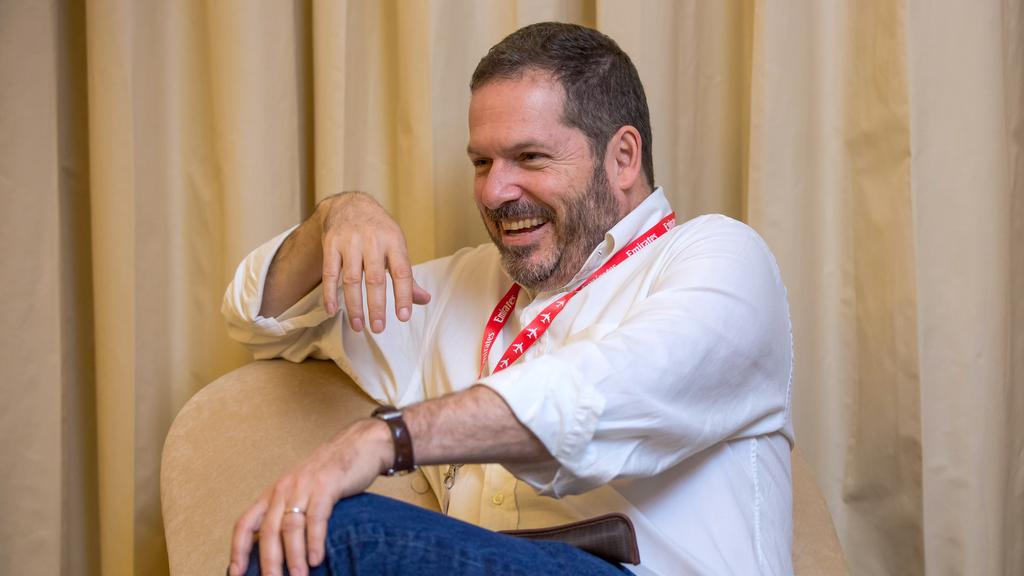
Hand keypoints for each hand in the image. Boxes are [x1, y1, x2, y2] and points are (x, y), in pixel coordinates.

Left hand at [228, 419, 392, 575]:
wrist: (360, 444)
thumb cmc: (331, 472)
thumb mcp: (302, 490)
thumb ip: (288, 513)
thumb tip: (278, 550)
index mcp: (273, 493)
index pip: (245, 523)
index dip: (238, 549)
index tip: (235, 572)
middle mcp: (284, 489)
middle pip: (267, 530)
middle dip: (268, 562)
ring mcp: (305, 486)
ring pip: (290, 527)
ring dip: (293, 557)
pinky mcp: (327, 485)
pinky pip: (316, 518)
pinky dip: (315, 541)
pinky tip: (317, 559)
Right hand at [316, 192, 430, 332]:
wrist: (349, 205)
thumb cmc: (379, 232)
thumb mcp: (397, 247)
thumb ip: (408, 277)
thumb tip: (425, 300)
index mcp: (394, 242)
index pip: (402, 272)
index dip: (403, 295)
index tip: (403, 317)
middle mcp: (373, 240)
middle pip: (375, 279)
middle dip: (377, 306)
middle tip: (379, 328)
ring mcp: (350, 242)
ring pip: (351, 279)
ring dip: (354, 305)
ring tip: (359, 326)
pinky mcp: (331, 244)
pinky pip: (329, 273)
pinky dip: (330, 294)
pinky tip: (333, 311)